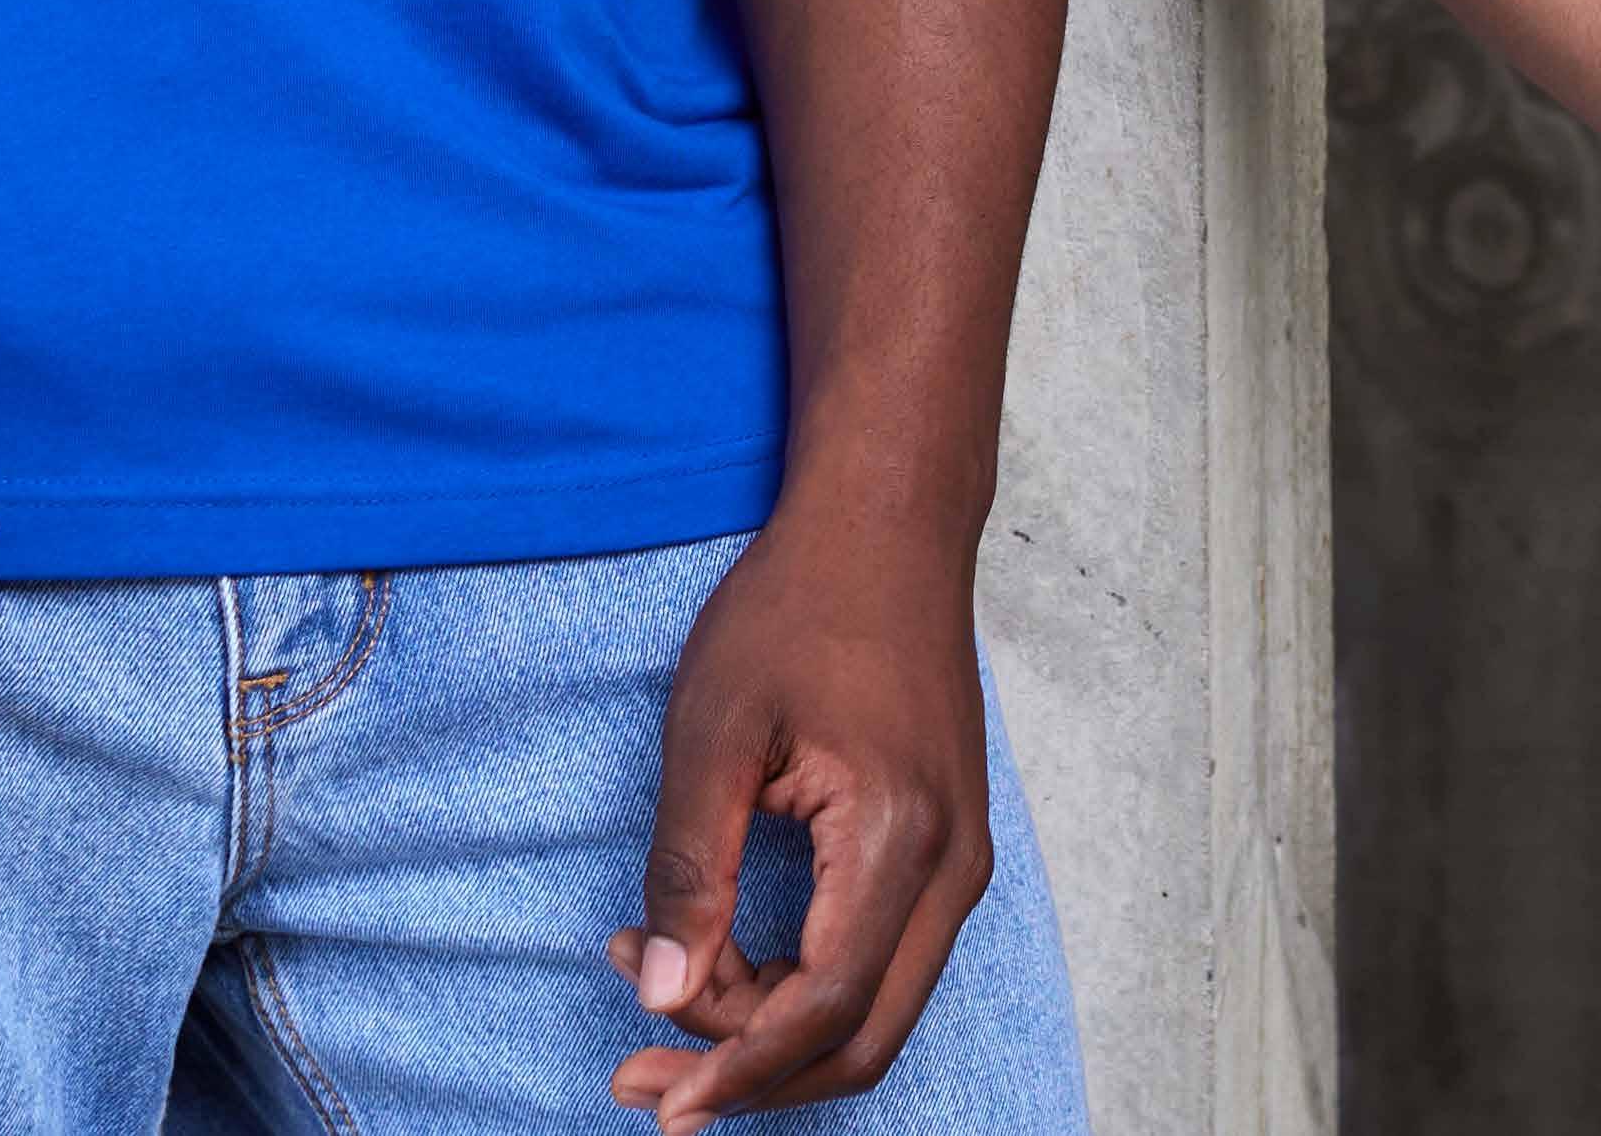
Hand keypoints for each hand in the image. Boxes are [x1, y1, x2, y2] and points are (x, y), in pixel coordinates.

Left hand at [605, 495, 994, 1121]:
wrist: (888, 523)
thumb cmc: (799, 605)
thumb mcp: (713, 726)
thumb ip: (690, 868)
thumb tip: (661, 995)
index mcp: (899, 838)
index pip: (821, 1009)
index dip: (734, 1068)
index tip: (650, 1096)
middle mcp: (952, 870)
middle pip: (858, 1038)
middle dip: (748, 1073)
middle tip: (639, 1072)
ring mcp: (961, 863)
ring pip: (873, 1010)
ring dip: (771, 1031)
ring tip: (663, 996)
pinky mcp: (946, 849)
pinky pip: (881, 962)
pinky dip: (803, 985)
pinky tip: (727, 958)